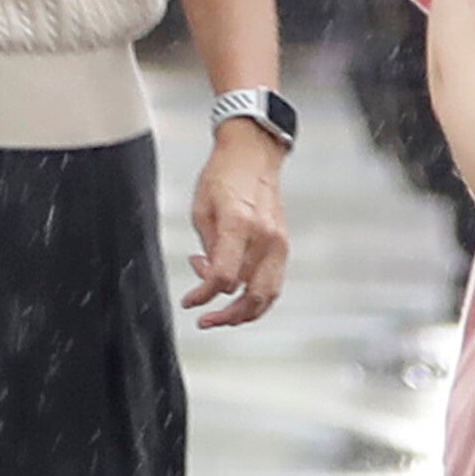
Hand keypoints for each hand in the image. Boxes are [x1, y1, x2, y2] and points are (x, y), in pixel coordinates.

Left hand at [185, 123, 289, 325]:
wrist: (253, 155)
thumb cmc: (223, 175)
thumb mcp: (201, 209)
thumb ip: (208, 248)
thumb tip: (210, 277)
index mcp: (239, 224)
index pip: (225, 277)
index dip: (204, 295)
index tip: (190, 302)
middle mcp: (265, 236)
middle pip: (250, 294)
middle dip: (226, 315)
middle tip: (205, 320)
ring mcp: (279, 242)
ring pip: (268, 295)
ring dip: (245, 313)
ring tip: (223, 316)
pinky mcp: (284, 244)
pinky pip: (275, 283)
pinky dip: (258, 298)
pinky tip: (239, 299)